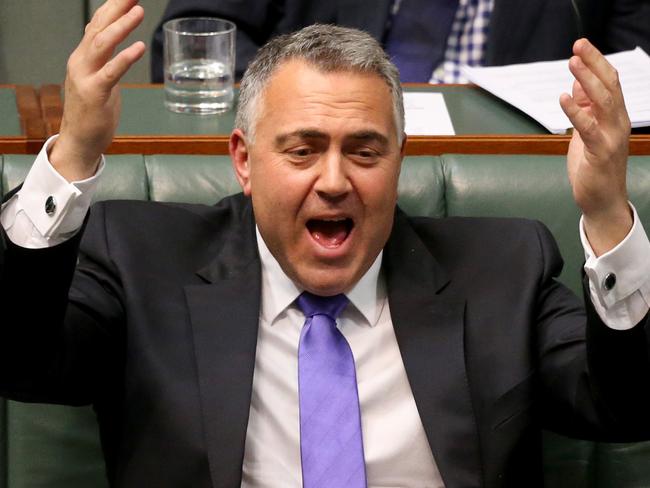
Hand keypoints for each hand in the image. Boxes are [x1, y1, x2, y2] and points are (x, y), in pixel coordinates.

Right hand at [50, 0, 145, 180]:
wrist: (80, 140)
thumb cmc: (92, 111)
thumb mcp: (98, 77)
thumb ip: (103, 58)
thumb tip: (112, 37)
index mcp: (83, 57)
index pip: (97, 25)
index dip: (112, 8)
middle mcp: (81, 62)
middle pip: (98, 28)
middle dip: (116, 9)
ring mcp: (86, 77)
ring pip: (101, 44)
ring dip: (121, 26)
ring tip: (138, 12)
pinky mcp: (95, 94)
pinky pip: (111, 72)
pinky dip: (125, 57)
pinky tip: (139, 47)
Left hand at [559, 38, 632, 255]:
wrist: (602, 200)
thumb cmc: (593, 166)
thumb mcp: (586, 131)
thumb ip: (584, 108)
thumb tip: (577, 84)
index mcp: (615, 116)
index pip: (609, 82)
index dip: (596, 63)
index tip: (581, 46)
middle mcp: (618, 122)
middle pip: (609, 85)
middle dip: (593, 63)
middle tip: (578, 45)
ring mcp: (612, 136)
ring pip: (603, 101)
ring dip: (587, 79)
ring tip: (572, 63)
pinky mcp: (601, 151)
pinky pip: (589, 127)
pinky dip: (576, 112)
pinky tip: (564, 99)